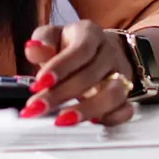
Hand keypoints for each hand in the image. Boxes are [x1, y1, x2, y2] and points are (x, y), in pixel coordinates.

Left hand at [19, 20, 135, 126]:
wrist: (102, 50)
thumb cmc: (72, 45)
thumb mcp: (54, 36)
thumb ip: (42, 42)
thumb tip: (33, 48)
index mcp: (91, 34)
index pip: (81, 50)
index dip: (60, 68)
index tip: (39, 84)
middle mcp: (109, 54)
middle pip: (91, 75)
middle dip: (61, 94)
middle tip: (37, 107)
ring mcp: (121, 75)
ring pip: (112, 94)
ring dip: (86, 110)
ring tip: (61, 121)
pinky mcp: (126, 96)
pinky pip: (126, 110)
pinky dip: (111, 119)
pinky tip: (92, 123)